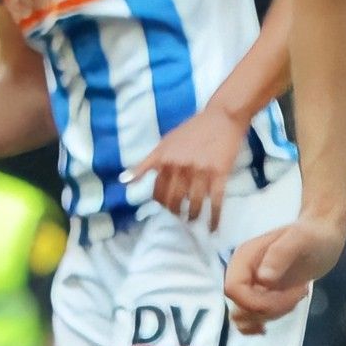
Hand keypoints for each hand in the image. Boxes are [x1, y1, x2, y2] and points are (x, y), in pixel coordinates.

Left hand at [133, 103, 245, 230]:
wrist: (222, 117)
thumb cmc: (192, 129)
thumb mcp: (165, 143)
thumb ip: (146, 163)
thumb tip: (123, 180)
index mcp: (165, 160)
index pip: (157, 191)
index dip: (160, 203)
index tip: (166, 208)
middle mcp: (180, 167)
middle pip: (173, 200)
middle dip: (175, 213)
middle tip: (179, 218)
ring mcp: (200, 171)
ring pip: (193, 204)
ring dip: (192, 217)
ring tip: (192, 221)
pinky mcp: (219, 174)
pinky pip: (216, 201)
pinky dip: (214, 218)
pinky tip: (212, 228)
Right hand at [224, 204, 345, 328]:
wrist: (322, 237)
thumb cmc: (312, 235)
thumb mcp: (300, 240)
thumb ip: (280, 254)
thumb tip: (263, 278)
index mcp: (244, 257)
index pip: (233, 289)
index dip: (255, 302)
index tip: (285, 298)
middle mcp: (243, 273)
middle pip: (240, 306)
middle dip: (270, 308)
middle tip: (298, 293)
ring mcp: (251, 286)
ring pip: (247, 315)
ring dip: (273, 314)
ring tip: (297, 294)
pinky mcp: (261, 296)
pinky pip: (251, 317)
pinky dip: (263, 322)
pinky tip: (280, 316)